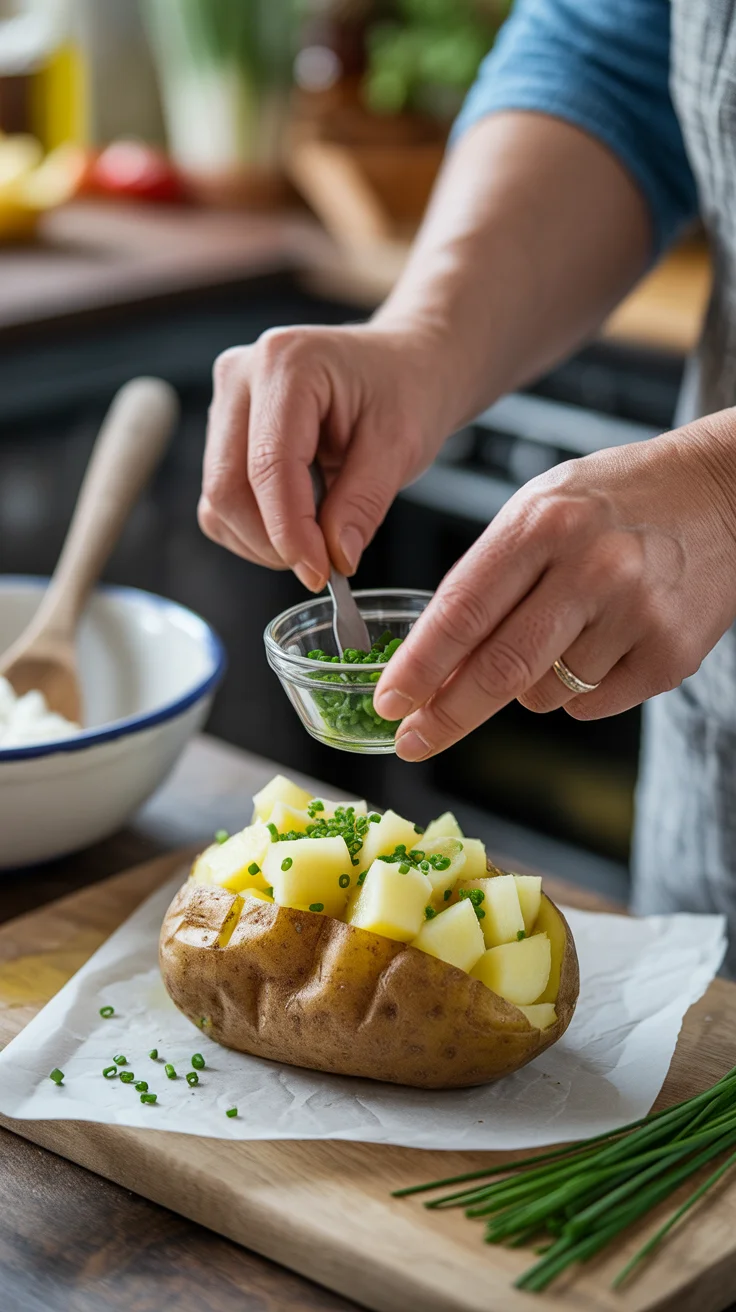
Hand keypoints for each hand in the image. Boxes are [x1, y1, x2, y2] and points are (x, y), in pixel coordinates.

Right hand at [199, 322, 450, 589]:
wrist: (403, 364)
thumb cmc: (407, 389)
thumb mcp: (402, 446)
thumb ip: (363, 503)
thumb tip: (335, 558)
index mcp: (286, 364)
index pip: (268, 466)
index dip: (290, 531)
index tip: (321, 573)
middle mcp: (241, 375)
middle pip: (227, 488)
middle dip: (273, 542)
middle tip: (324, 564)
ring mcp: (226, 403)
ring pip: (218, 501)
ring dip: (264, 539)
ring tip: (320, 528)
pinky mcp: (225, 431)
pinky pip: (222, 501)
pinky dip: (257, 528)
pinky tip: (301, 515)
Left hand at [373, 415, 735, 759]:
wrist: (722, 493)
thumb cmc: (616, 500)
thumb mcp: (541, 507)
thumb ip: (488, 576)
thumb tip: (431, 663)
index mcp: (543, 523)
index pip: (463, 610)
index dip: (419, 666)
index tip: (388, 702)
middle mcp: (591, 568)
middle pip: (499, 668)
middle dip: (446, 714)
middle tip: (413, 740)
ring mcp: (636, 614)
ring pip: (543, 694)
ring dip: (527, 686)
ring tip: (559, 633)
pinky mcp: (670, 655)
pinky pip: (591, 705)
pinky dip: (577, 692)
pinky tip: (599, 643)